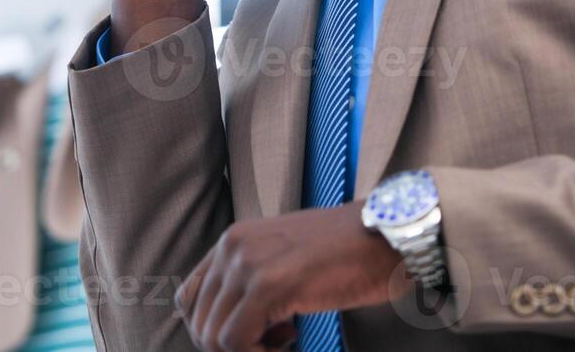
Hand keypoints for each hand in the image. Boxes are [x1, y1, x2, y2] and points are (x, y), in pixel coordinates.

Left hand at [175, 203, 405, 351]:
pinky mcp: (267, 286)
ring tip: (285, 338)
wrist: (385, 236)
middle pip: (199, 323)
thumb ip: (252, 281)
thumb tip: (230, 327)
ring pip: (213, 337)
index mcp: (232, 240)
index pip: (189, 299)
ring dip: (247, 351)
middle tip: (274, 340)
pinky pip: (236, 342)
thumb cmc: (345, 252)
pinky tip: (292, 337)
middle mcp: (232, 247)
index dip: (214, 330)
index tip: (252, 335)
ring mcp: (247, 265)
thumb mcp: (283, 259)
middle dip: (232, 347)